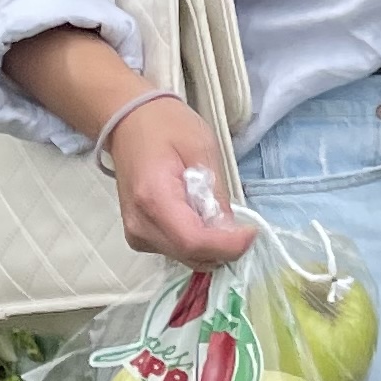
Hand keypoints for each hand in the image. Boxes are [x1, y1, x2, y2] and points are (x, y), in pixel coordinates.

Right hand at [107, 99, 255, 262]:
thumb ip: (216, 191)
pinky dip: (197, 242)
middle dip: (223, 247)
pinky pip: (175, 250)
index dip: (226, 245)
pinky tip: (200, 217)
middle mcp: (139, 225)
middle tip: (242, 227)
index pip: (193, 240)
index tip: (251, 233)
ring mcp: (136, 234)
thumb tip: (230, 229)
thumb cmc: (166, 127)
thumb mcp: (202, 148)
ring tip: (218, 214)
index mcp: (153, 198)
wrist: (129, 123)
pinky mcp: (139, 237)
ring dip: (210, 246)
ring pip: (185, 257)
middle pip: (190, 254)